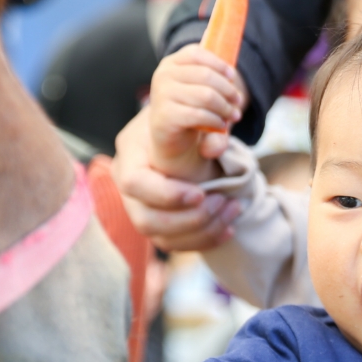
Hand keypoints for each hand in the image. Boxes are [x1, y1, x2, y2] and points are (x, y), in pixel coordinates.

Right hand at [113, 108, 240, 251]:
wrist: (181, 129)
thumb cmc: (184, 121)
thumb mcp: (190, 118)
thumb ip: (200, 131)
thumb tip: (215, 147)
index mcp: (129, 154)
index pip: (133, 183)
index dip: (166, 194)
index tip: (200, 193)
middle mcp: (128, 187)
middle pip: (145, 220)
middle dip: (188, 219)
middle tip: (222, 201)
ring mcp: (141, 208)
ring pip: (161, 238)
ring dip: (202, 231)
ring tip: (232, 210)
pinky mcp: (158, 222)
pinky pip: (175, 243)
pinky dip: (205, 239)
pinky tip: (229, 228)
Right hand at [148, 45, 244, 179]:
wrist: (170, 140)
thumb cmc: (188, 109)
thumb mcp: (198, 86)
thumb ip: (205, 64)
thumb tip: (210, 25)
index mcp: (171, 63)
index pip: (197, 53)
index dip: (218, 63)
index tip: (232, 75)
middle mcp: (162, 76)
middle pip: (205, 75)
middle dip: (228, 89)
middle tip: (238, 102)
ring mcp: (161, 96)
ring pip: (206, 96)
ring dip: (225, 107)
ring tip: (234, 115)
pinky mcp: (165, 116)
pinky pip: (199, 115)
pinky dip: (215, 120)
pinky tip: (221, 124)